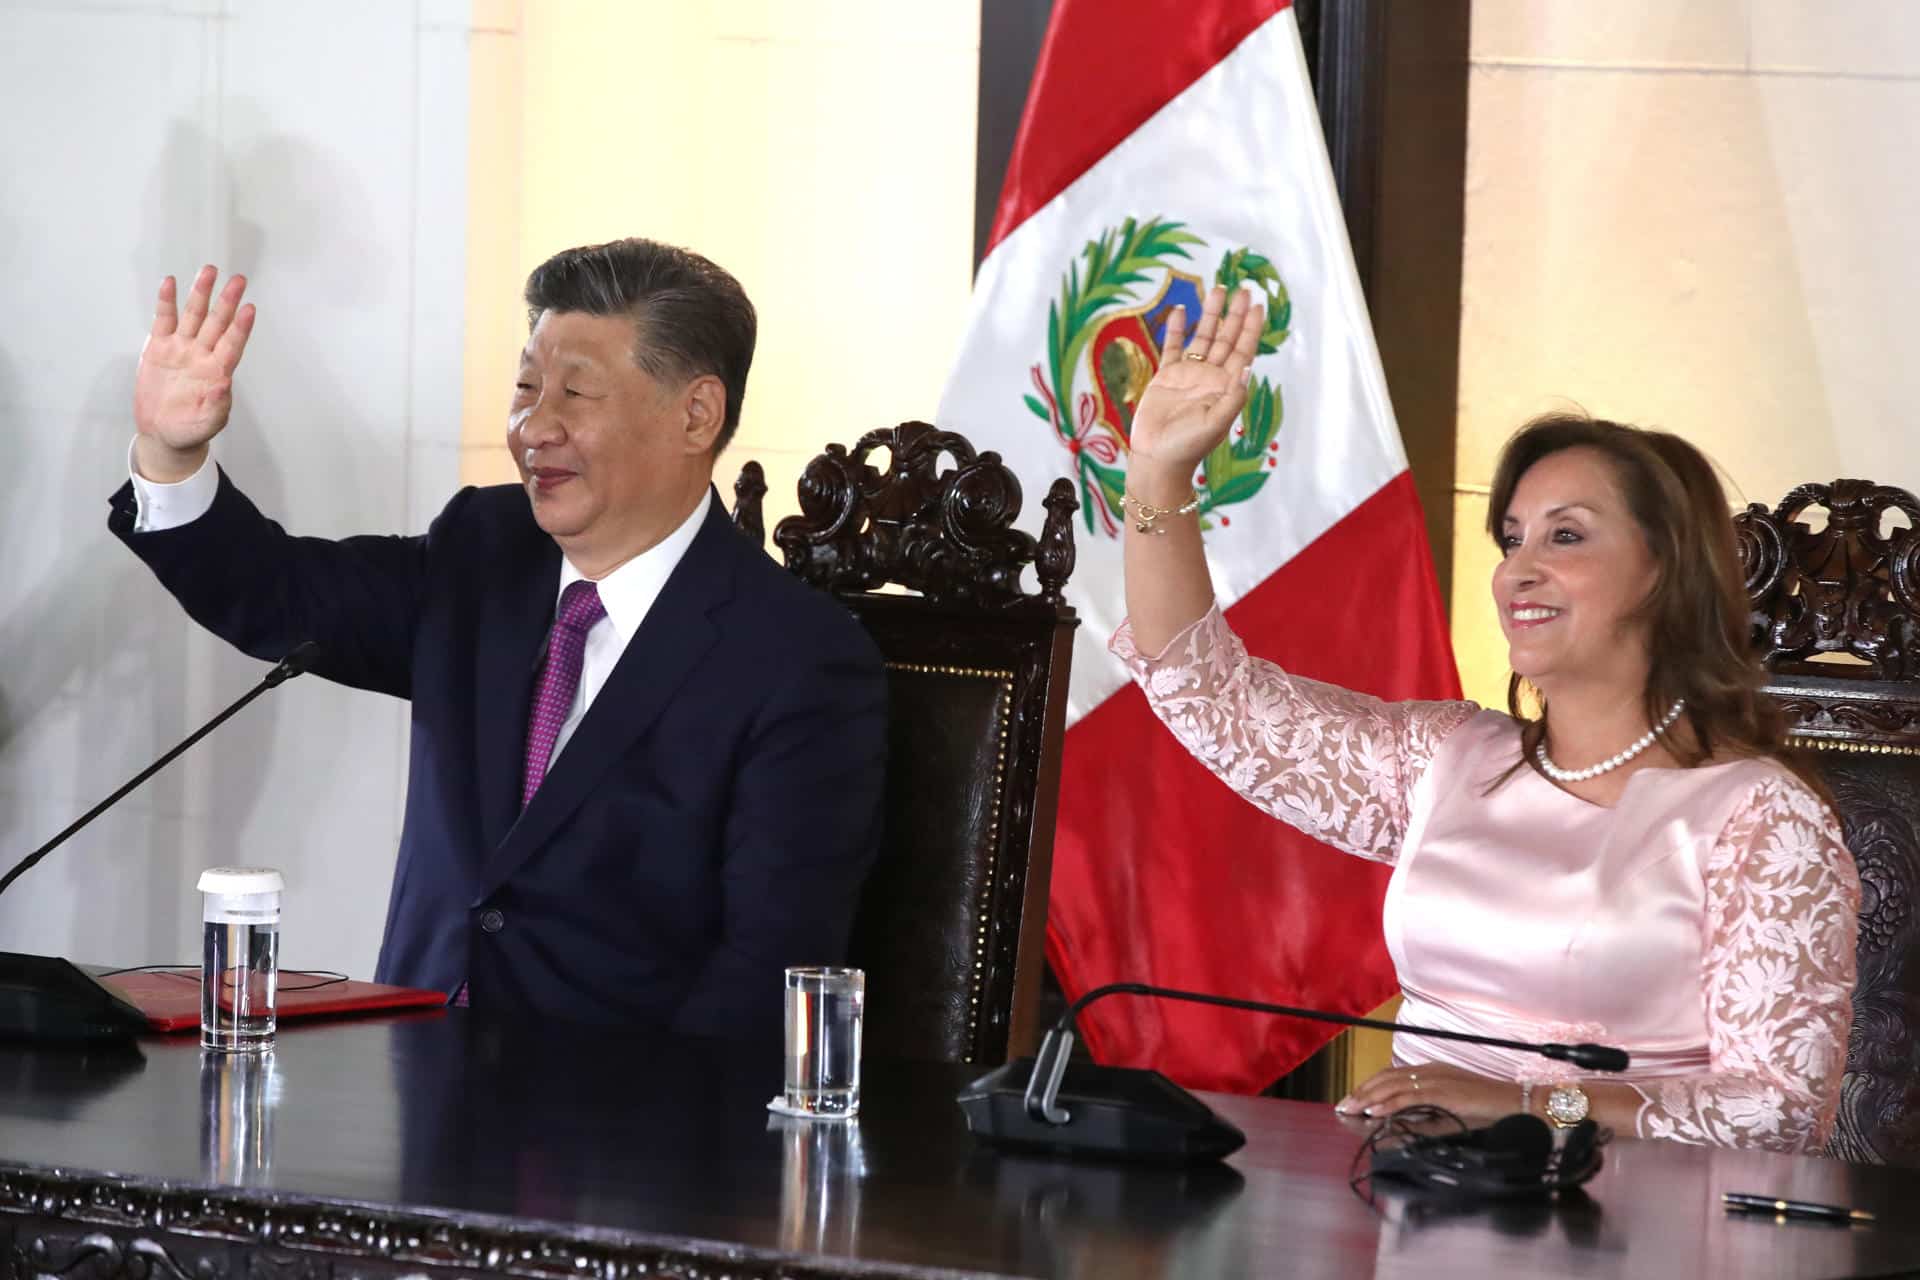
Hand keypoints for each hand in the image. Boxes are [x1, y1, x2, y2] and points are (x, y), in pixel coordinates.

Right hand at [133, 266, 255, 480]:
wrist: (163, 433)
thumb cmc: (190, 429)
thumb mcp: (206, 423)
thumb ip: (216, 406)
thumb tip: (223, 385)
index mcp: (217, 371)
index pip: (232, 344)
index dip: (240, 327)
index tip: (249, 308)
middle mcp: (202, 354)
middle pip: (216, 322)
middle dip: (227, 301)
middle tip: (238, 280)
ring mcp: (181, 348)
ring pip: (193, 315)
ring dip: (200, 293)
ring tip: (209, 271)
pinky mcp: (159, 347)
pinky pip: (164, 320)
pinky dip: (166, 302)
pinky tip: (170, 284)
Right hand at [1126, 284, 1265, 495]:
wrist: (1157, 459)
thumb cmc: (1188, 447)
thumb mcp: (1216, 424)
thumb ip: (1232, 397)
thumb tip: (1247, 366)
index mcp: (1226, 386)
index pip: (1243, 351)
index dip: (1251, 328)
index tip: (1258, 305)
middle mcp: (1210, 376)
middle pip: (1226, 338)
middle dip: (1235, 314)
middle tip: (1243, 290)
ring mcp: (1188, 374)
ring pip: (1202, 337)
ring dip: (1210, 314)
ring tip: (1216, 289)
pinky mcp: (1166, 376)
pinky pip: (1172, 347)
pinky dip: (1176, 329)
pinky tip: (1180, 310)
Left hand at [1336, 1062, 1525, 1125]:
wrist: (1516, 1104)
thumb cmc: (1487, 1110)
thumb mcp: (1450, 1113)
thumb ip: (1425, 1117)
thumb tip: (1398, 1127)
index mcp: (1432, 1072)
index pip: (1392, 1075)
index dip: (1370, 1086)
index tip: (1353, 1099)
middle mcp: (1430, 1071)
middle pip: (1387, 1078)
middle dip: (1362, 1091)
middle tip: (1343, 1105)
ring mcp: (1436, 1079)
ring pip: (1393, 1085)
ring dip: (1368, 1097)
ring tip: (1352, 1108)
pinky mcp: (1443, 1092)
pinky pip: (1409, 1097)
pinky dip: (1389, 1104)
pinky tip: (1374, 1111)